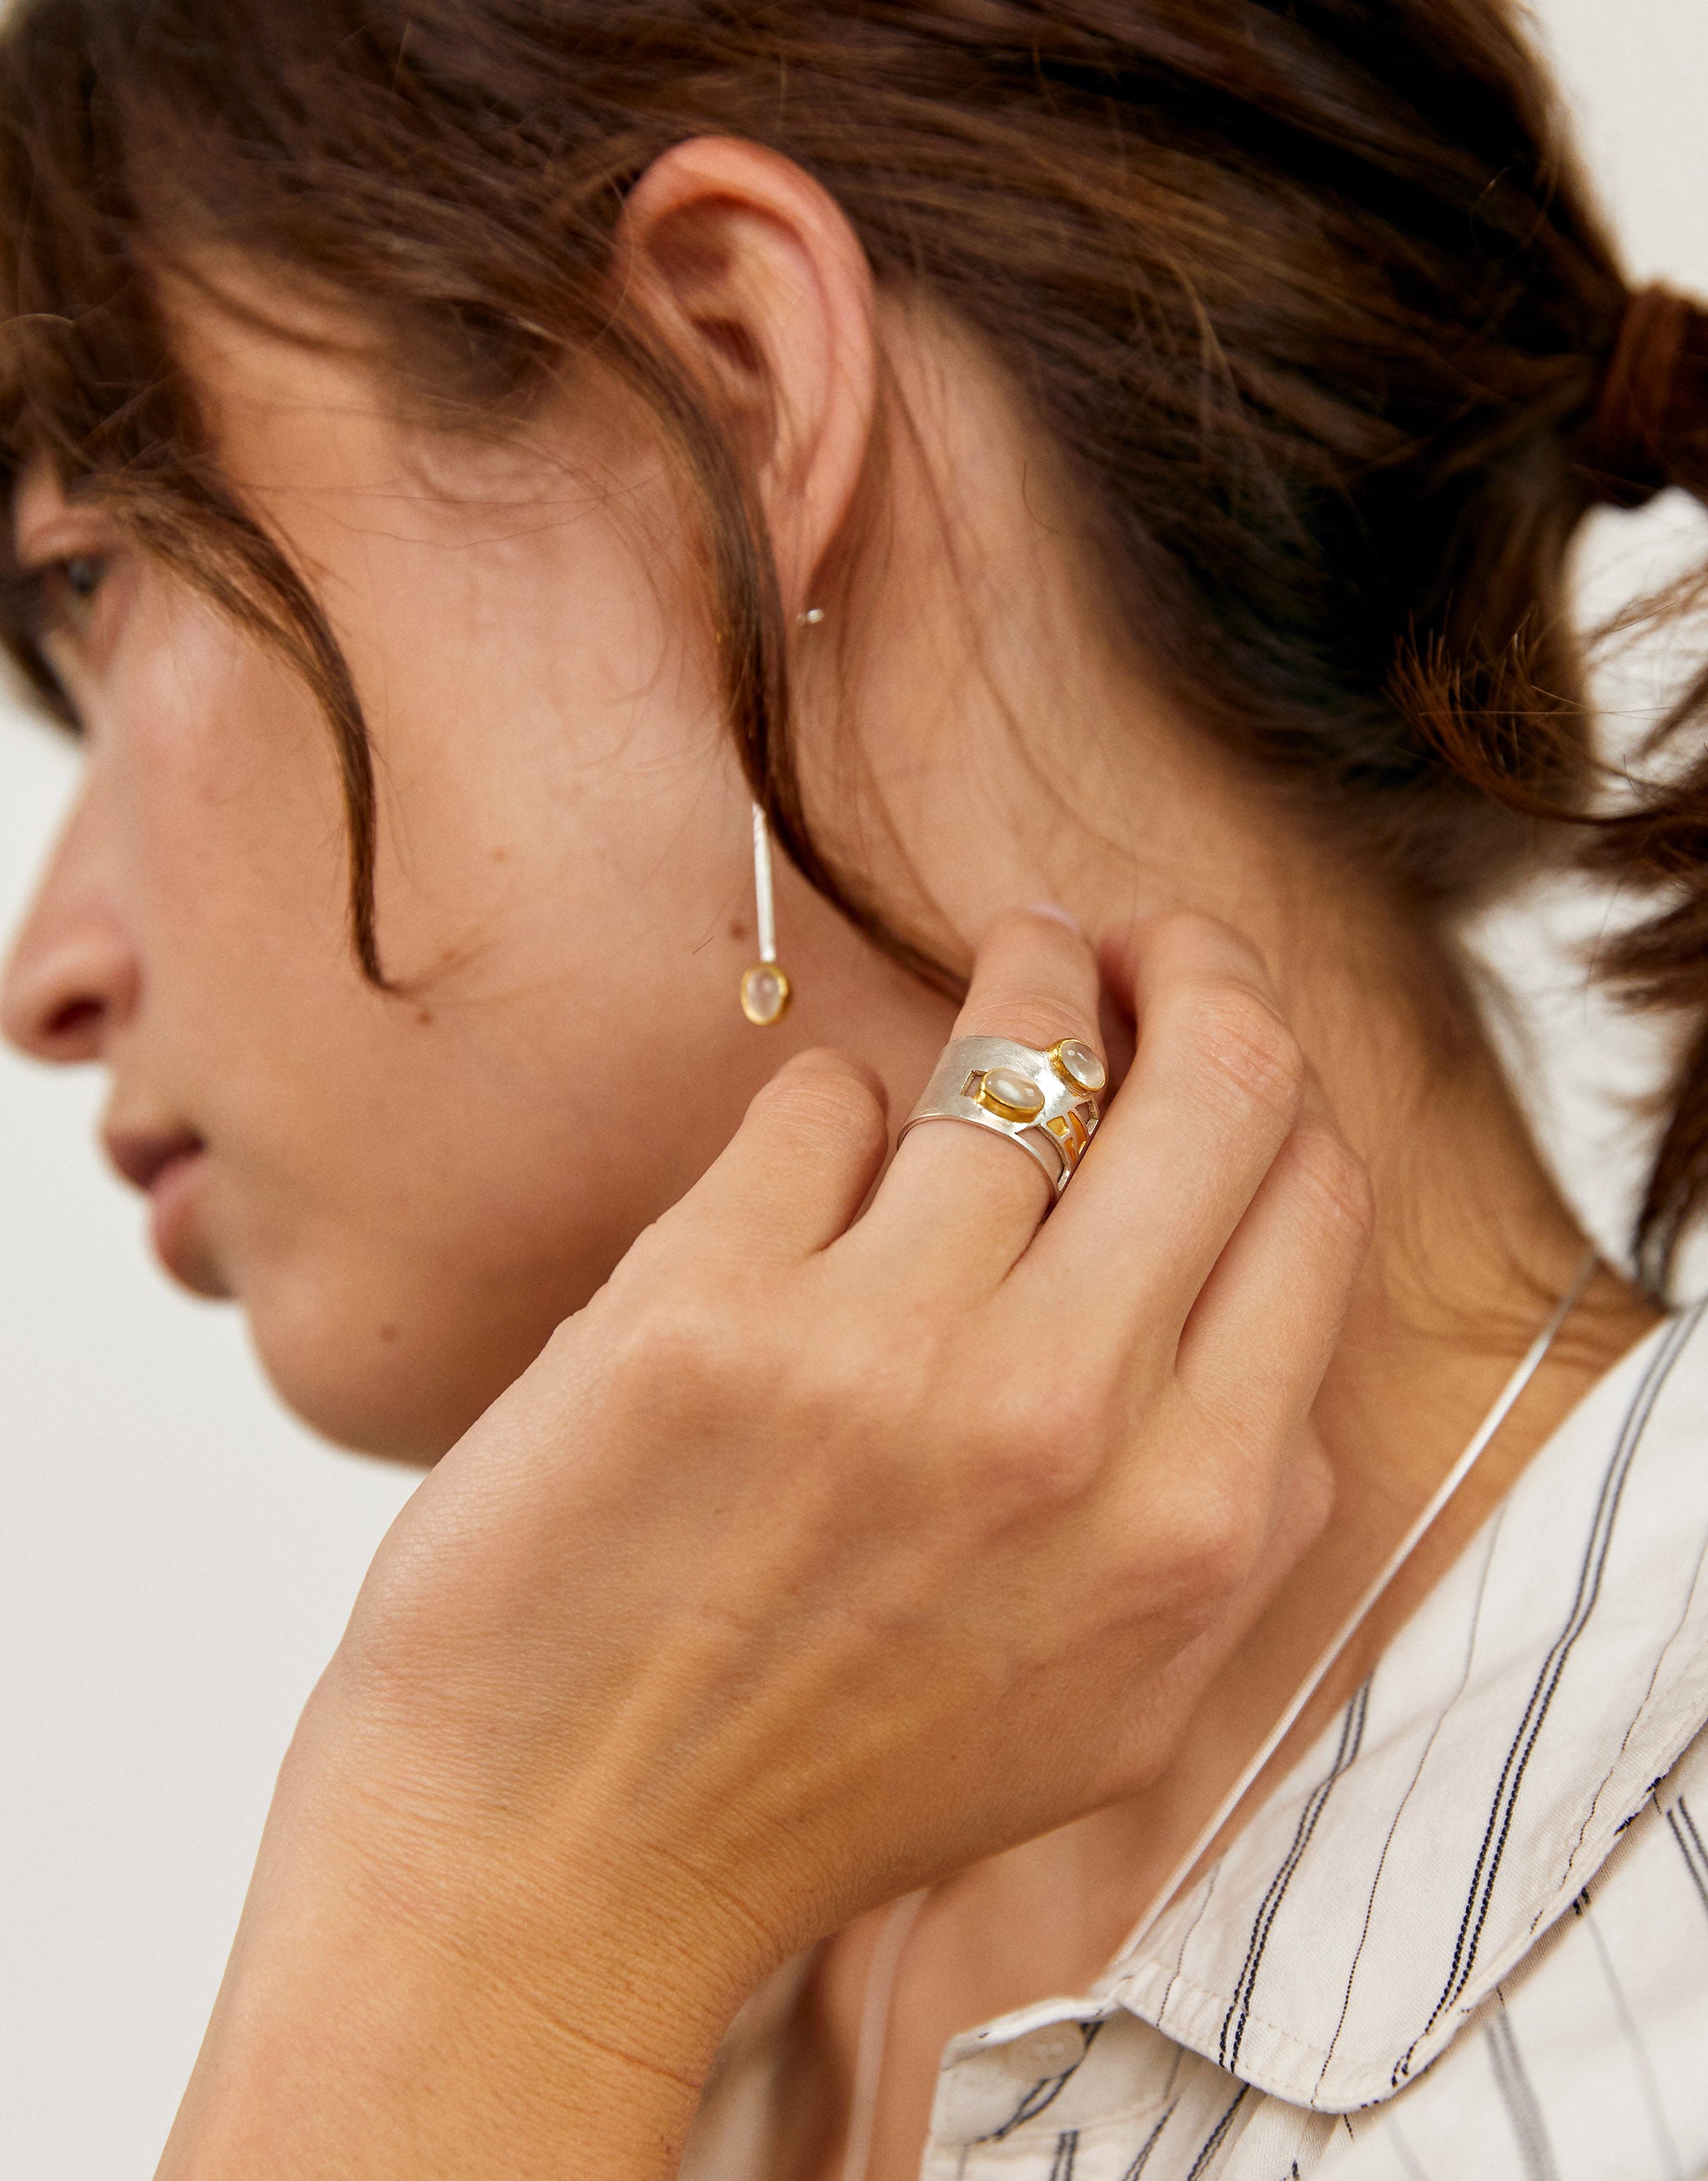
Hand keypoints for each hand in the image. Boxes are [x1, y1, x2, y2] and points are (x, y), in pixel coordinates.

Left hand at [163, 910, 1368, 2178]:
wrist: (561, 1869)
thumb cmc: (829, 1776)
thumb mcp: (1110, 1700)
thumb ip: (1231, 1515)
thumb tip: (1260, 1292)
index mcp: (1193, 1527)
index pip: (1308, 1199)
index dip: (1268, 1078)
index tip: (1209, 1026)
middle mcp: (1064, 1427)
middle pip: (1213, 1076)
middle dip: (1184, 963)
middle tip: (1122, 938)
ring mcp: (882, 1359)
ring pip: (1009, 1048)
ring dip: (1013, 985)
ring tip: (994, 976)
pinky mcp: (705, 1308)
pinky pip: (819, 1100)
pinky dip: (824, 1114)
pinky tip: (798, 1177)